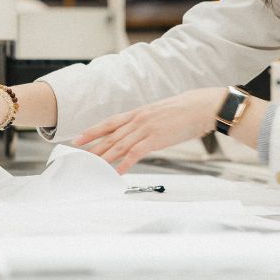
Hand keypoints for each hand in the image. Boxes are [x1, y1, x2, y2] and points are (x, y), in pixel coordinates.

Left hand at [73, 87, 223, 172]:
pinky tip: (117, 172)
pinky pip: (136, 153)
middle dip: (93, 147)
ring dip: (104, 158)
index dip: (92, 131)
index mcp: (138, 113)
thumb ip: (146, 122)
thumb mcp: (159, 113)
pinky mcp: (156, 139)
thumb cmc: (183, 110)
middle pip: (110, 136)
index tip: (79, 139)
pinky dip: (125, 163)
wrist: (200, 107)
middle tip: (79, 157)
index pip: (109, 123)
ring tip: (92, 167)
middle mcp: (138, 120)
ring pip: (119, 145)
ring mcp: (146, 129)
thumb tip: (137, 131)